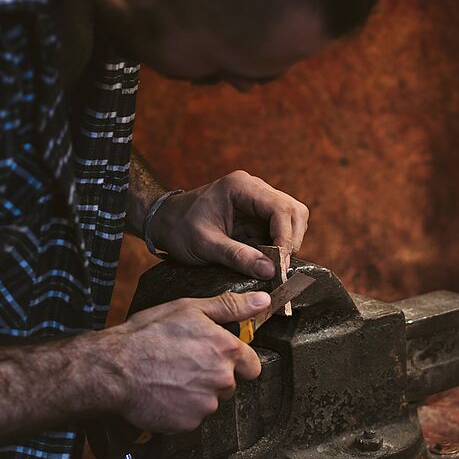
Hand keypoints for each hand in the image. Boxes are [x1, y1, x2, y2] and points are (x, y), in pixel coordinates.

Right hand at [84, 290, 270, 432]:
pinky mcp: (189, 424)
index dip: (237, 362)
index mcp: (226, 351)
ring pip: (210, 402)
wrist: (114, 369)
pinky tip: (164, 395)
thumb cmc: (147, 336)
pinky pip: (192, 418)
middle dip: (212, 377)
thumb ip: (230, 306)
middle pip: (229, 385)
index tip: (218, 359)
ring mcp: (206, 405)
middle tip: (184, 365)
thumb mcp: (189, 309)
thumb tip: (262, 300)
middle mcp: (222, 380)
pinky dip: (180, 410)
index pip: (252, 366)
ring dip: (196, 394)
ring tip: (170, 379)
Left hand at [148, 170, 308, 278]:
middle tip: (280, 268)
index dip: (286, 237)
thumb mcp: (205, 245)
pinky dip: (278, 249)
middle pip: (294, 211)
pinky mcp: (257, 217)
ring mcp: (258, 202)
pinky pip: (279, 231)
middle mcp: (255, 189)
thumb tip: (270, 270)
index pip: (280, 208)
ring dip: (287, 245)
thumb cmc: (179, 228)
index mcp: (241, 187)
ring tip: (273, 267)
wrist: (165, 222)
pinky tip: (266, 263)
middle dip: (291, 241)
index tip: (281, 264)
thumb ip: (237, 256)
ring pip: (292, 221)